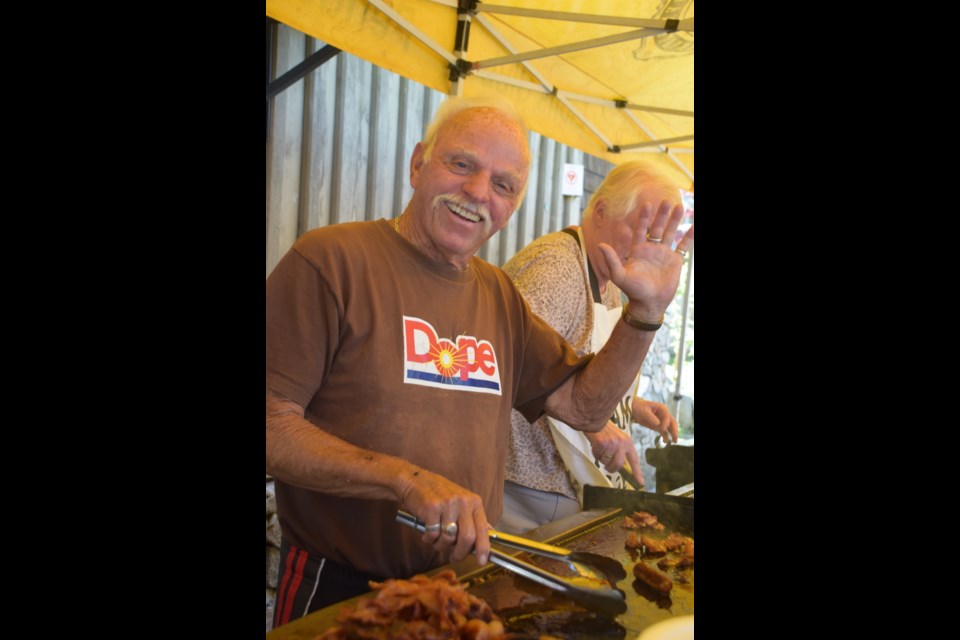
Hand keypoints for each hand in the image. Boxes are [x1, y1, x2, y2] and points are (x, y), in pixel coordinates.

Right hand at [397, 468, 490, 565]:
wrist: (416, 481)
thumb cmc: (439, 495)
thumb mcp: (462, 503)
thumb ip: (474, 519)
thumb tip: (489, 534)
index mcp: (474, 502)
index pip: (483, 529)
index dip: (483, 548)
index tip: (481, 561)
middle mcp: (463, 502)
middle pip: (467, 538)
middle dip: (460, 553)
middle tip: (454, 557)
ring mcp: (447, 504)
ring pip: (448, 538)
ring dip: (441, 545)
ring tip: (436, 540)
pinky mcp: (431, 507)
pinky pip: (433, 534)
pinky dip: (429, 539)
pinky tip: (426, 532)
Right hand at [586, 421, 642, 480]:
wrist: (596, 417)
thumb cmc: (605, 429)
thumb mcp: (618, 438)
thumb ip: (621, 450)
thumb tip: (619, 466)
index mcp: (628, 442)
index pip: (634, 460)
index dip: (637, 472)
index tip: (641, 482)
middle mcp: (621, 444)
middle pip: (618, 465)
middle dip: (612, 469)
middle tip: (607, 468)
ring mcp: (611, 444)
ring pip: (606, 462)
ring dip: (601, 458)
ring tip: (600, 449)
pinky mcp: (602, 444)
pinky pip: (597, 456)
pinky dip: (595, 453)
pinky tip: (595, 444)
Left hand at [596, 199, 693, 320]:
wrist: (649, 304)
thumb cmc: (633, 291)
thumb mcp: (620, 275)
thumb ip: (612, 260)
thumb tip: (600, 245)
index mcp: (638, 250)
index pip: (641, 229)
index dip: (643, 217)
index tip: (646, 204)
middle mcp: (651, 249)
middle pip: (657, 227)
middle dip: (661, 214)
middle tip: (665, 201)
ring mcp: (664, 254)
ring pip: (670, 233)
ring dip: (674, 220)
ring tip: (679, 207)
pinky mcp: (675, 261)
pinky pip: (683, 246)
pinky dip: (688, 237)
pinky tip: (693, 226)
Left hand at [633, 398, 678, 443]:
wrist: (635, 409)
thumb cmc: (639, 408)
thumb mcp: (644, 411)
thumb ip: (651, 417)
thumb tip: (658, 424)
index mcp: (662, 408)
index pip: (667, 417)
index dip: (665, 423)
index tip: (662, 429)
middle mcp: (664, 414)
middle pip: (672, 422)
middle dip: (674, 430)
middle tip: (675, 438)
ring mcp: (662, 420)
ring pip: (670, 428)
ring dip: (672, 434)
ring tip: (674, 441)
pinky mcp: (659, 426)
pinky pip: (664, 431)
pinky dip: (665, 436)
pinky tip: (665, 442)